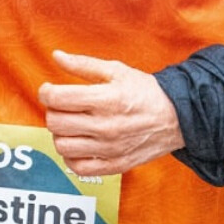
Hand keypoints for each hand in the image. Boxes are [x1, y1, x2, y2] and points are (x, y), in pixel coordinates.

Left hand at [38, 50, 183, 177]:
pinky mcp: (115, 164)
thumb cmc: (145, 92)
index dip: (46, 92)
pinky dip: (71, 156)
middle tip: (62, 106)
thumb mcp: (117, 70)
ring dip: (60, 133)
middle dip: (52, 111)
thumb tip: (56, 56)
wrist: (177, 117)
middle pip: (55, 123)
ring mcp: (109, 148)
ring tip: (70, 124)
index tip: (49, 90)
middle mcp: (106, 126)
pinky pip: (78, 167)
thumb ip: (84, 65)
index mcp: (106, 99)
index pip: (57, 99)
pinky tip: (78, 143)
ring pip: (62, 146)